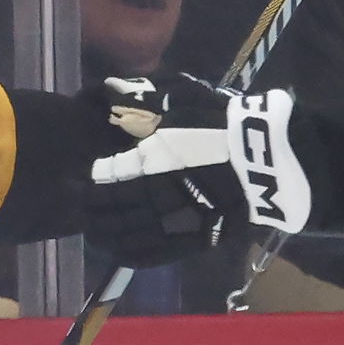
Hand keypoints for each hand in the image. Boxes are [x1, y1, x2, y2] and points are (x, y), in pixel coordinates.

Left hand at [87, 75, 247, 266]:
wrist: (266, 157)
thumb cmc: (220, 122)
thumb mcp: (179, 97)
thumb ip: (142, 95)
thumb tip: (109, 89)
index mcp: (146, 162)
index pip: (103, 180)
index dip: (88, 183)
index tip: (77, 179)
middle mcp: (154, 196)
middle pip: (110, 210)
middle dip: (91, 209)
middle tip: (79, 206)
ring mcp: (174, 223)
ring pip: (126, 237)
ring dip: (104, 235)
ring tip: (93, 231)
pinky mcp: (193, 241)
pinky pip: (152, 255)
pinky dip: (130, 255)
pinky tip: (118, 252)